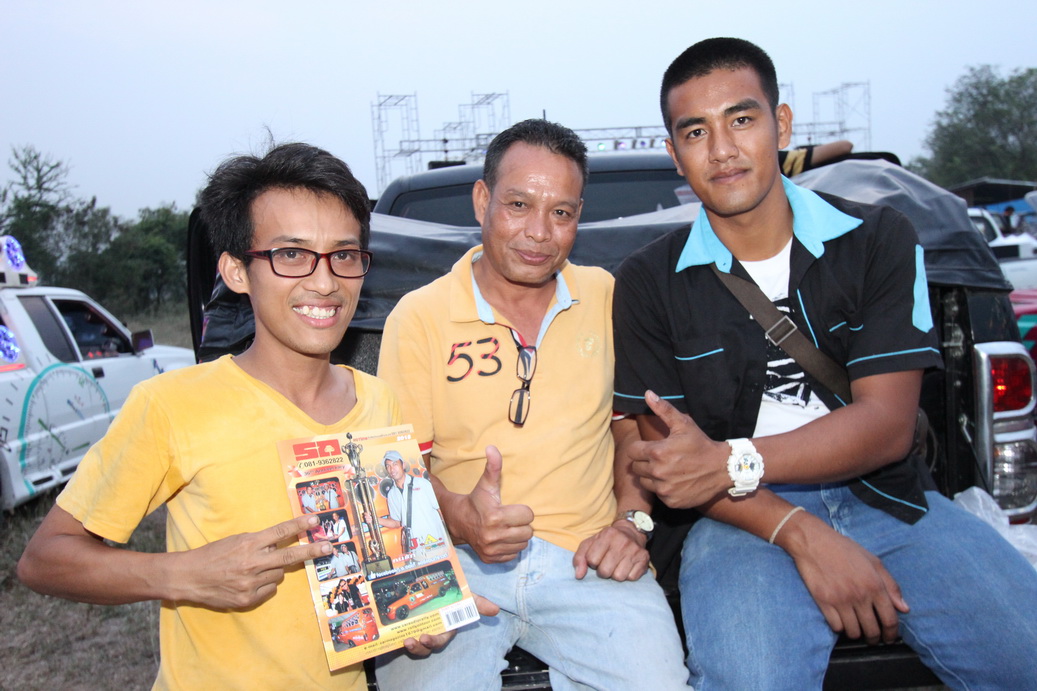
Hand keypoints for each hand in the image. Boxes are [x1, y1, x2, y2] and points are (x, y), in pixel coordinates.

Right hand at [169, 514, 330, 608]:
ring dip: (274, 570)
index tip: (316, 521)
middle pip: (289, 556)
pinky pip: (270, 590)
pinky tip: (249, 581)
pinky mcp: (247, 599)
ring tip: (255, 569)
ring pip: (279, 574)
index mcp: (248, 544)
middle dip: (311, 551)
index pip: (280, 532)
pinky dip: (265, 585)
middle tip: (328, 547)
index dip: (300, 526)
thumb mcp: (236, 540)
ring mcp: (250, 583)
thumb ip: (259, 542)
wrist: (189, 577)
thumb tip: (281, 543)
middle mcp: (252, 563)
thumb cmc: (213, 555)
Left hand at [401, 594, 499, 655]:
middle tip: (413, 641)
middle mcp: (431, 631)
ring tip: (405, 640)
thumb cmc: (452, 595)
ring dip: (410, 645)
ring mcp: (418, 629)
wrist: (435, 584)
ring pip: (413, 644)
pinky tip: (393, 634)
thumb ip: (478, 603)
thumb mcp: (465, 597)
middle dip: (420, 647)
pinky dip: (396, 637)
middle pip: (425, 646)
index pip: (440, 640)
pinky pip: (400, 635)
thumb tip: (496, 609)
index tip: (425, 638)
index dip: (433, 642)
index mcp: (444, 628)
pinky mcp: (406, 626)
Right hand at [450, 446, 533, 562]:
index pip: (528, 515)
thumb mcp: (486, 483)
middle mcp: (493, 536)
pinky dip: (510, 547)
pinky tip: (501, 538)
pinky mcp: (491, 559)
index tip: (510, 508)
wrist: (458, 521)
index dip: (522, 511)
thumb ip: (493, 466)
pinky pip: (514, 555)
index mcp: (495, 517)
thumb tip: (492, 447)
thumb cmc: (477, 500)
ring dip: (517, 536)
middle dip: (521, 524)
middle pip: (528, 532)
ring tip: (506, 528)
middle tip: (509, 519)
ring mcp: (492, 549)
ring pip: (523, 545)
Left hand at [572, 520, 648, 580]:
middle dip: (603, 571)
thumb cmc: (607, 541)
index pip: (592, 560)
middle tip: (606, 563)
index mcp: (607, 535)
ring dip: (615, 574)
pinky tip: (627, 566)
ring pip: (618, 577)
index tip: (597, 557)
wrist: (631, 532)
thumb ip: (580, 558)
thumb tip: (579, 576)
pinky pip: (631, 578)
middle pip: (605, 571)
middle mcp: (622, 541)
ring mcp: (635, 550)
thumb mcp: (590, 543)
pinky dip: (628, 575)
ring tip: (616, 565)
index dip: (593, 562)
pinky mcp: (644, 559)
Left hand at [629, 391, 729, 507]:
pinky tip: (676, 481)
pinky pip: (658, 495)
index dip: (640, 449)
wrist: (722, 468)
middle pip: (636, 468)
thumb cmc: (700, 444)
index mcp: (657, 452)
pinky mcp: (671, 501)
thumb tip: (647, 393)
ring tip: (668, 470)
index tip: (651, 449)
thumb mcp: (683, 424)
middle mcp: (658, 472)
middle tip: (662, 459)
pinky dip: (664, 489)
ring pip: (645, 482)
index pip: (632, 452)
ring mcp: (665, 489)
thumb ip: (663, 410)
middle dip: (645, 462)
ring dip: (652, 477)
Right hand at [781, 514, 908, 643]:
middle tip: (872, 637)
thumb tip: (904, 608)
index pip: (890, 619)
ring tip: (856, 628)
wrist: (813, 541)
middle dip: (874, 638)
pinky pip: (836, 626)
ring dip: (856, 633)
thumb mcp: (873, 561)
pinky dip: (840, 627)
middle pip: (872, 630)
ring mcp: (840, 600)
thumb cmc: (844, 549)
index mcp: (874, 585)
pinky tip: (841, 620)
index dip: (892, 634)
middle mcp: (859, 595)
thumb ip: (891, 585)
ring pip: (853, 632)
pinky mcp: (823, 602)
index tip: (889, 638)